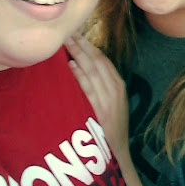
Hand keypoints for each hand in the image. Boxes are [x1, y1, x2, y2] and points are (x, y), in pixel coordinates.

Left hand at [65, 33, 128, 160]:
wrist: (117, 154)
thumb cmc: (110, 129)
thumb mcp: (109, 105)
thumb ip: (99, 87)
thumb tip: (78, 67)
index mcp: (118, 85)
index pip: (103, 59)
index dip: (89, 45)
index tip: (75, 33)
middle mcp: (115, 89)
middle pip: (97, 61)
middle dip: (82, 45)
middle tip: (67, 31)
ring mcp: (109, 100)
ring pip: (93, 71)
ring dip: (79, 54)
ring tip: (66, 42)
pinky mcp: (101, 111)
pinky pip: (89, 89)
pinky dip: (81, 76)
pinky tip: (71, 66)